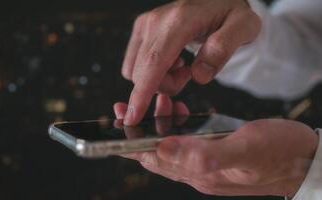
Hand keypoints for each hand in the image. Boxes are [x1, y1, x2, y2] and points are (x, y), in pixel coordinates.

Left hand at [114, 96, 318, 197]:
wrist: (306, 161)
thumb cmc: (281, 154)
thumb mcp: (246, 149)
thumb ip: (205, 153)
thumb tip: (163, 148)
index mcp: (202, 172)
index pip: (153, 160)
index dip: (130, 144)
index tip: (116, 125)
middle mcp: (199, 172)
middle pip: (155, 154)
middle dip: (137, 131)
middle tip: (126, 108)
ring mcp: (206, 165)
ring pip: (169, 146)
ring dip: (159, 125)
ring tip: (162, 102)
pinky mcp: (214, 155)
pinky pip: (185, 143)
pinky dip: (177, 126)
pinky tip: (180, 111)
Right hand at [122, 0, 261, 124]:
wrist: (218, 0)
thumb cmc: (231, 13)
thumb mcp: (243, 28)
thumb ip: (223, 49)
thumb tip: (199, 75)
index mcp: (179, 21)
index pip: (154, 63)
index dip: (141, 93)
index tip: (132, 117)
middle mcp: (155, 21)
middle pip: (145, 73)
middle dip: (167, 85)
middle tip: (191, 72)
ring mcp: (145, 25)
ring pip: (137, 72)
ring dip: (159, 80)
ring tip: (184, 66)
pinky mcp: (141, 29)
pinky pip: (134, 65)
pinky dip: (151, 73)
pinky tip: (171, 62)